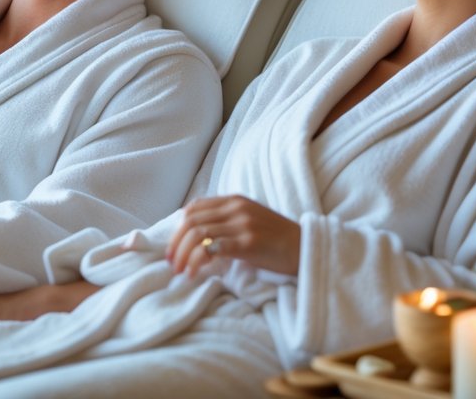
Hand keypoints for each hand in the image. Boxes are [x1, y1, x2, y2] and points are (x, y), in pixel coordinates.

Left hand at [167, 194, 300, 277]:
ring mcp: (242, 224)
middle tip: (171, 263)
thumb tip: (195, 235)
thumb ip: (225, 221)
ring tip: (179, 271)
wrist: (304, 247)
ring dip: (183, 255)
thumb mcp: (248, 220)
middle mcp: (235, 208)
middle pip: (191, 221)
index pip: (194, 209)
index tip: (172, 248)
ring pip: (198, 234)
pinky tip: (193, 274)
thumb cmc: (275, 239)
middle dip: (176, 244)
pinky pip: (213, 248)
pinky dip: (197, 262)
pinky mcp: (248, 242)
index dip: (177, 229)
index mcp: (233, 201)